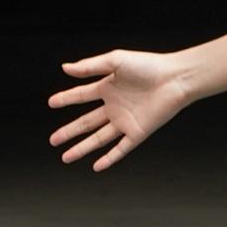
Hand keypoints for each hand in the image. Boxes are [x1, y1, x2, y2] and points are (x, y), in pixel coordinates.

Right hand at [50, 48, 195, 168]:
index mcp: (108, 87)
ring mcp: (125, 121)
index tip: (51, 103)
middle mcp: (115, 106)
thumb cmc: (149, 65)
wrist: (175, 79)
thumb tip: (65, 68)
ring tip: (65, 157)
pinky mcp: (138, 132)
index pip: (81, 96)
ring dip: (82, 148)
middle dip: (69, 132)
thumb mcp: (115, 60)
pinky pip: (120, 149)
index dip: (66, 99)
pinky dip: (109, 158)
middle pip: (86, 122)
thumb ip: (90, 66)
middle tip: (52, 140)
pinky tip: (96, 166)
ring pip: (98, 138)